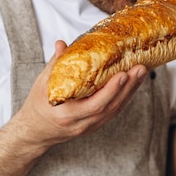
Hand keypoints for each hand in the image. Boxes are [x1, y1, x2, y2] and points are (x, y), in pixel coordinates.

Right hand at [14, 40, 147, 152]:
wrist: (35, 131)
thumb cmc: (37, 106)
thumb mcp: (41, 84)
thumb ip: (55, 64)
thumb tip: (61, 44)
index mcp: (66, 114)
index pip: (94, 105)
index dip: (111, 91)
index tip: (123, 74)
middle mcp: (81, 123)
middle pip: (110, 107)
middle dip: (128, 88)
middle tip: (140, 68)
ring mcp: (89, 127)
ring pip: (115, 110)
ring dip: (130, 91)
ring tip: (141, 73)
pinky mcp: (95, 125)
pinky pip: (113, 112)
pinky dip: (124, 97)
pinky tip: (133, 84)